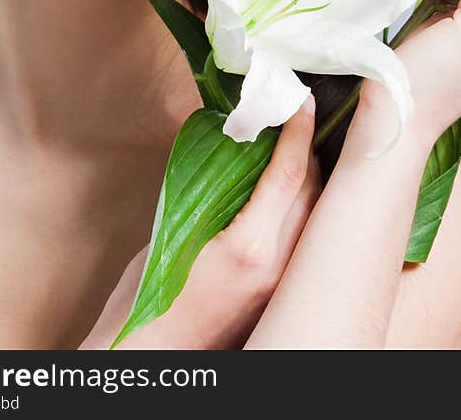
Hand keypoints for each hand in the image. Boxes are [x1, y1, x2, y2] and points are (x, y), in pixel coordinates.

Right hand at [79, 97, 321, 349]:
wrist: (151, 360)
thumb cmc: (145, 301)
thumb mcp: (170, 232)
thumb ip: (204, 188)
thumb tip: (226, 145)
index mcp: (249, 248)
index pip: (290, 174)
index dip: (298, 130)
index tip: (299, 100)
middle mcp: (278, 266)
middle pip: (314, 190)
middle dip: (308, 148)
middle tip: (293, 115)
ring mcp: (283, 283)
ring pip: (315, 213)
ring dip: (309, 177)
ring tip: (291, 147)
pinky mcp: (279, 293)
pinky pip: (303, 235)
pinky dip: (301, 205)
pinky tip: (286, 191)